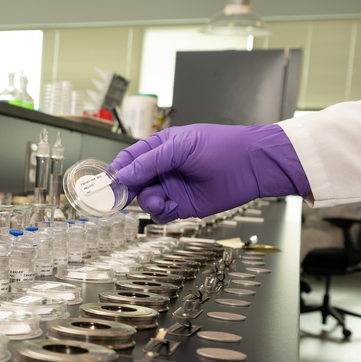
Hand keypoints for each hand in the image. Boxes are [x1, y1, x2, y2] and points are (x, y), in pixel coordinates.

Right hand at [110, 124, 309, 222]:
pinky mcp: (182, 206)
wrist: (252, 166)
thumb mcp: (181, 147)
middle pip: (133, 182)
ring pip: (145, 199)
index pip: (130, 158)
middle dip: (125, 190)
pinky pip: (160, 214)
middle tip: (118, 198)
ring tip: (159, 199)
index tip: (107, 181)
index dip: (117, 170)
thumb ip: (150, 162)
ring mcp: (172, 187)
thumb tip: (124, 175)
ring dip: (147, 201)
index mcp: (161, 147)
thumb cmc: (222, 147)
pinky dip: (160, 213)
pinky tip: (169, 207)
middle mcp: (164, 168)